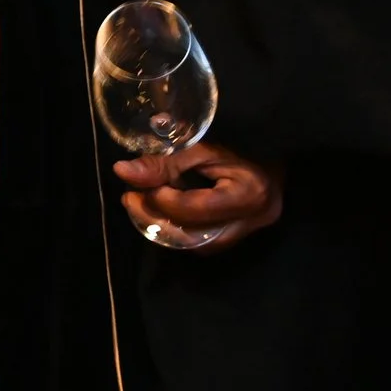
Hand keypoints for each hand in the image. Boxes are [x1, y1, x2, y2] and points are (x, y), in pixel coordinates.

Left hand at [113, 140, 283, 252]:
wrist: (268, 161)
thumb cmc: (237, 146)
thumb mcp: (201, 147)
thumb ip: (164, 162)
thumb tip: (122, 171)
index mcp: (249, 194)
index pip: (197, 207)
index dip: (162, 198)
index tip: (135, 184)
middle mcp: (251, 222)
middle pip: (194, 234)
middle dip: (156, 218)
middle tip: (130, 198)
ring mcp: (244, 235)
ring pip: (194, 245)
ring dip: (162, 228)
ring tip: (139, 206)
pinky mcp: (234, 240)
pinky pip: (199, 244)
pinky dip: (175, 232)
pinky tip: (158, 215)